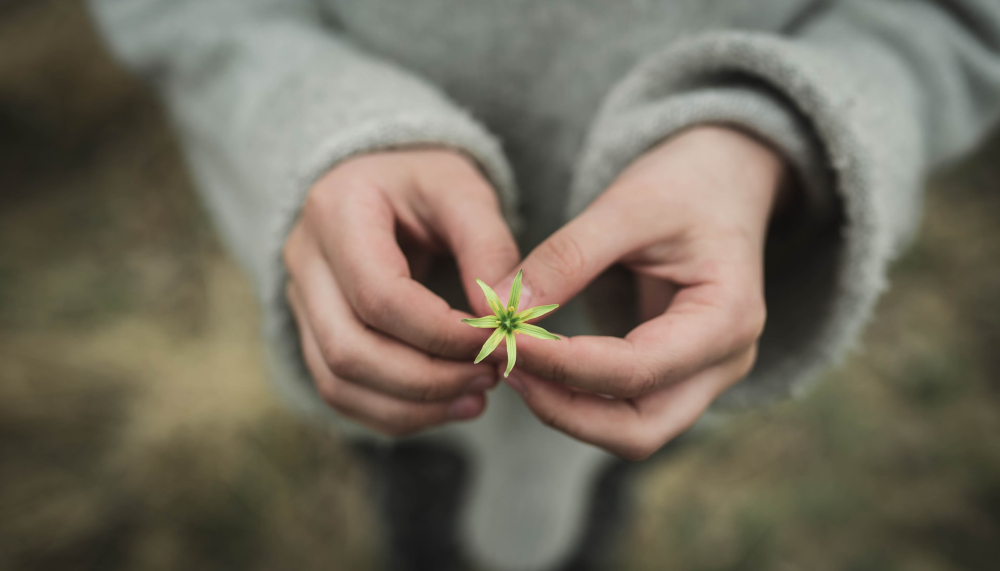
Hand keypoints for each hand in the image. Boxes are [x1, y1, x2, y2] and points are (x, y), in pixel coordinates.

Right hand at [283, 149, 519, 435]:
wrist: (384, 183)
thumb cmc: (428, 183)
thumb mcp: (465, 191)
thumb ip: (489, 248)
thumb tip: (508, 320)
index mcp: (336, 211)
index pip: (378, 296)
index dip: (441, 333)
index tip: (498, 341)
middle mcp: (304, 260)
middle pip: (349, 350)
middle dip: (428, 380)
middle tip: (491, 376)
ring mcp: (300, 302)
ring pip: (339, 383)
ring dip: (413, 406)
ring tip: (477, 397)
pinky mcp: (312, 334)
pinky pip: (341, 393)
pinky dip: (396, 413)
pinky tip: (449, 405)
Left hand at [495, 126, 787, 459]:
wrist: (721, 177)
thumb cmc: (684, 183)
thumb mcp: (628, 204)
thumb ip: (569, 257)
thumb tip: (503, 309)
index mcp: (728, 318)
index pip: (638, 371)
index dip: (563, 365)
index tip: (503, 339)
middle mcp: (724, 363)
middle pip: (639, 430)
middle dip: (563, 409)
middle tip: (501, 362)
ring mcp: (702, 376)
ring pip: (630, 431)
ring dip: (564, 410)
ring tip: (509, 360)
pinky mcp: (674, 375)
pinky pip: (622, 409)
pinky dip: (574, 397)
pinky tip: (532, 362)